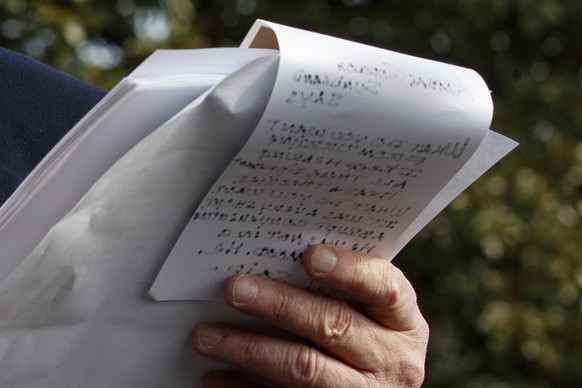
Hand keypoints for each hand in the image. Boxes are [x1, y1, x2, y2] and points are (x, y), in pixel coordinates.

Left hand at [193, 244, 428, 386]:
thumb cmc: (368, 336)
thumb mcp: (373, 313)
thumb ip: (343, 288)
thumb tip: (274, 257)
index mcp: (403, 321)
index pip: (385, 289)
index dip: (349, 271)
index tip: (310, 256)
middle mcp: (392, 360)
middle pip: (333, 326)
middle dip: (280, 306)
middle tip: (235, 289)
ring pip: (304, 369)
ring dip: (250, 350)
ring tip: (207, 335)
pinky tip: (216, 377)